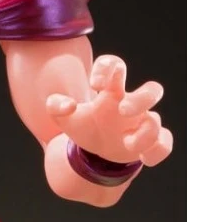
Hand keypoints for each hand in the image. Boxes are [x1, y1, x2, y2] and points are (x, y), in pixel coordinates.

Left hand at [46, 55, 172, 166]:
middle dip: (141, 99)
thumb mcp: (62, 117)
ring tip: (126, 143)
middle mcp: (130, 104)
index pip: (115, 64)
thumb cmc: (83, 126)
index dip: (107, 68)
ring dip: (145, 133)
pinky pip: (165, 143)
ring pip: (156, 120)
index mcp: (110, 90)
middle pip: (153, 89)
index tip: (95, 85)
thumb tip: (68, 105)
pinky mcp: (151, 143)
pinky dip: (158, 150)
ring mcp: (143, 123)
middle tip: (121, 110)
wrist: (96, 152)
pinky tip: (142, 157)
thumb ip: (56, 106)